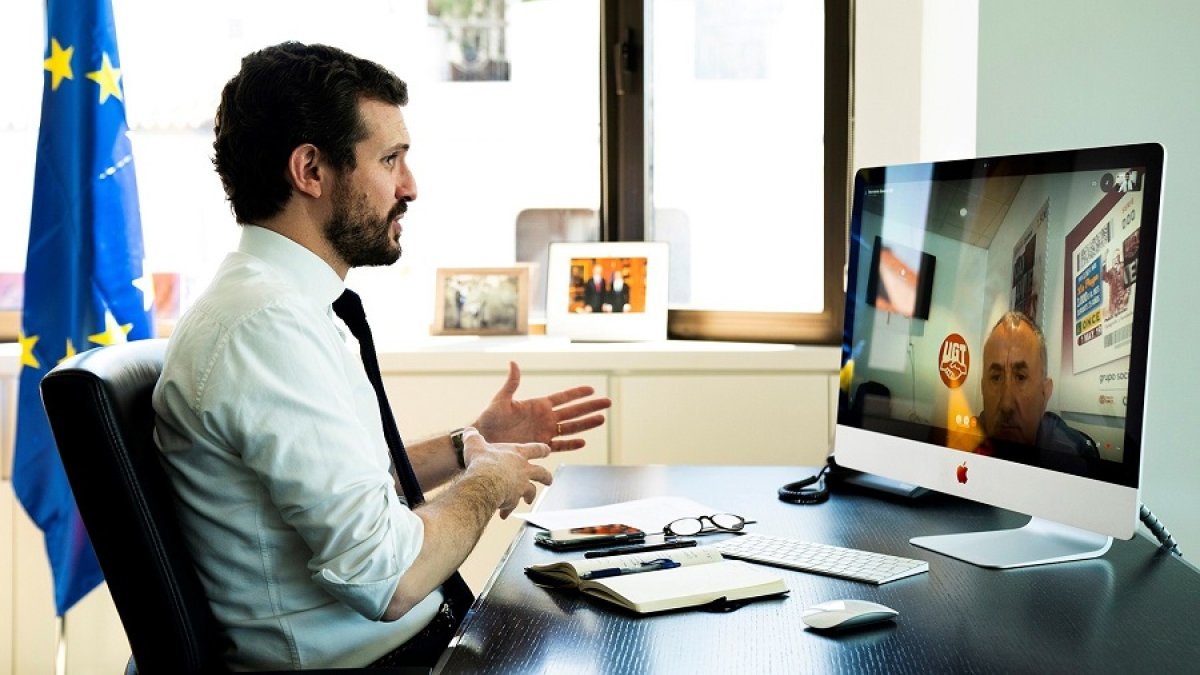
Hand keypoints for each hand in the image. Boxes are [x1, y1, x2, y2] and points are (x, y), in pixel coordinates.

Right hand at [460, 428, 552, 517]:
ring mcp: (521, 486)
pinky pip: (512, 506)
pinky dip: (508, 510)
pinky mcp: (514, 499)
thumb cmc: (482, 462)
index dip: (542, 449)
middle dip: (546, 477)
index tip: (548, 450)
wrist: (484, 482)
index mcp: (517, 454)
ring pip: (532, 491)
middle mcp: (523, 470)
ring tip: (529, 501)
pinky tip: (503, 514)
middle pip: (541, 473)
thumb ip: (473, 436)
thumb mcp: (475, 444)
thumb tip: (468, 430)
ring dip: (531, 496)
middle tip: (549, 480)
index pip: (536, 449)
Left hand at [474, 361, 611, 451]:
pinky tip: (583, 442)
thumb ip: (511, 383)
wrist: (485, 441)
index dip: (577, 393)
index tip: (591, 389)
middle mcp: (545, 418)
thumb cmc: (490, 419)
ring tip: (602, 419)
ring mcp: (544, 433)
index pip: (562, 398)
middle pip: (573, 412)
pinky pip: (560, 445)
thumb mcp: (501, 400)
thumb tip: (513, 362)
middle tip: (608, 402)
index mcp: (538, 405)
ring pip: (571, 428)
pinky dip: (571, 444)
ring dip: (586, 424)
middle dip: (590, 407)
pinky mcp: (540, 446)